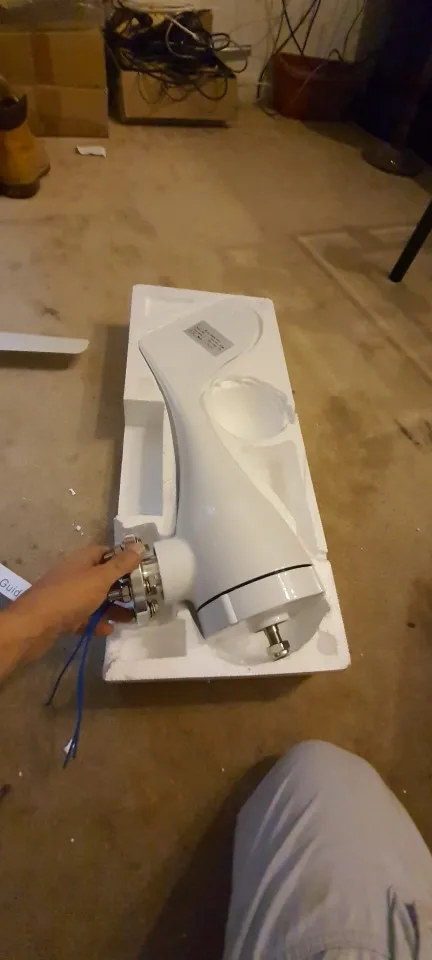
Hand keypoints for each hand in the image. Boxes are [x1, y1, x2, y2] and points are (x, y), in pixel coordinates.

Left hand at [0, 544, 143, 669]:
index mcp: (83, 560)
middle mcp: (76, 575)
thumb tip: (140, 546)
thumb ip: (121, 564)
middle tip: (144, 596)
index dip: (125, 559)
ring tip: (133, 617)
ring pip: (96, 599)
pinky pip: (86, 618)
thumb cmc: (70, 596)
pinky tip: (109, 630)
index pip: (107, 553)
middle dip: (123, 587)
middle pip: (103, 578)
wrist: (35, 625)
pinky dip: (98, 622)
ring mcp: (69, 596)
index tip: (143, 569)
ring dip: (113, 607)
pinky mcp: (64, 616)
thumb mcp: (100, 578)